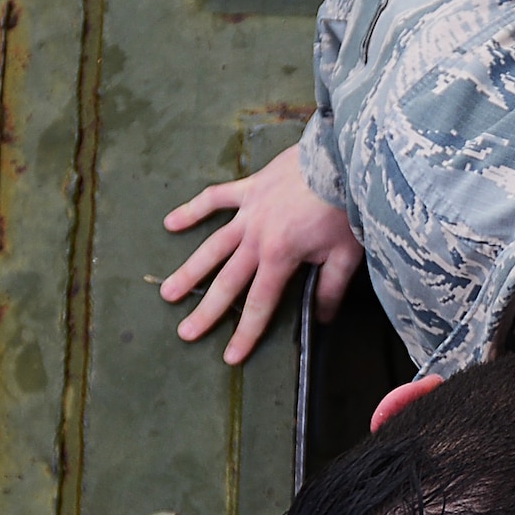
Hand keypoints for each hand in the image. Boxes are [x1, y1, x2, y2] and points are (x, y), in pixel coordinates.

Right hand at [161, 144, 363, 363]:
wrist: (341, 158)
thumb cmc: (346, 208)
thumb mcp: (345, 255)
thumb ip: (329, 289)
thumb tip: (320, 321)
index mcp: (280, 258)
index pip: (259, 304)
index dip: (244, 333)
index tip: (230, 356)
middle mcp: (256, 238)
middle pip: (227, 281)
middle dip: (206, 311)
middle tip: (185, 333)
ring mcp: (248, 212)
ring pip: (211, 245)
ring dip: (189, 270)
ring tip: (167, 293)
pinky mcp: (249, 188)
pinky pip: (215, 199)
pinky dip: (192, 210)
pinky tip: (170, 224)